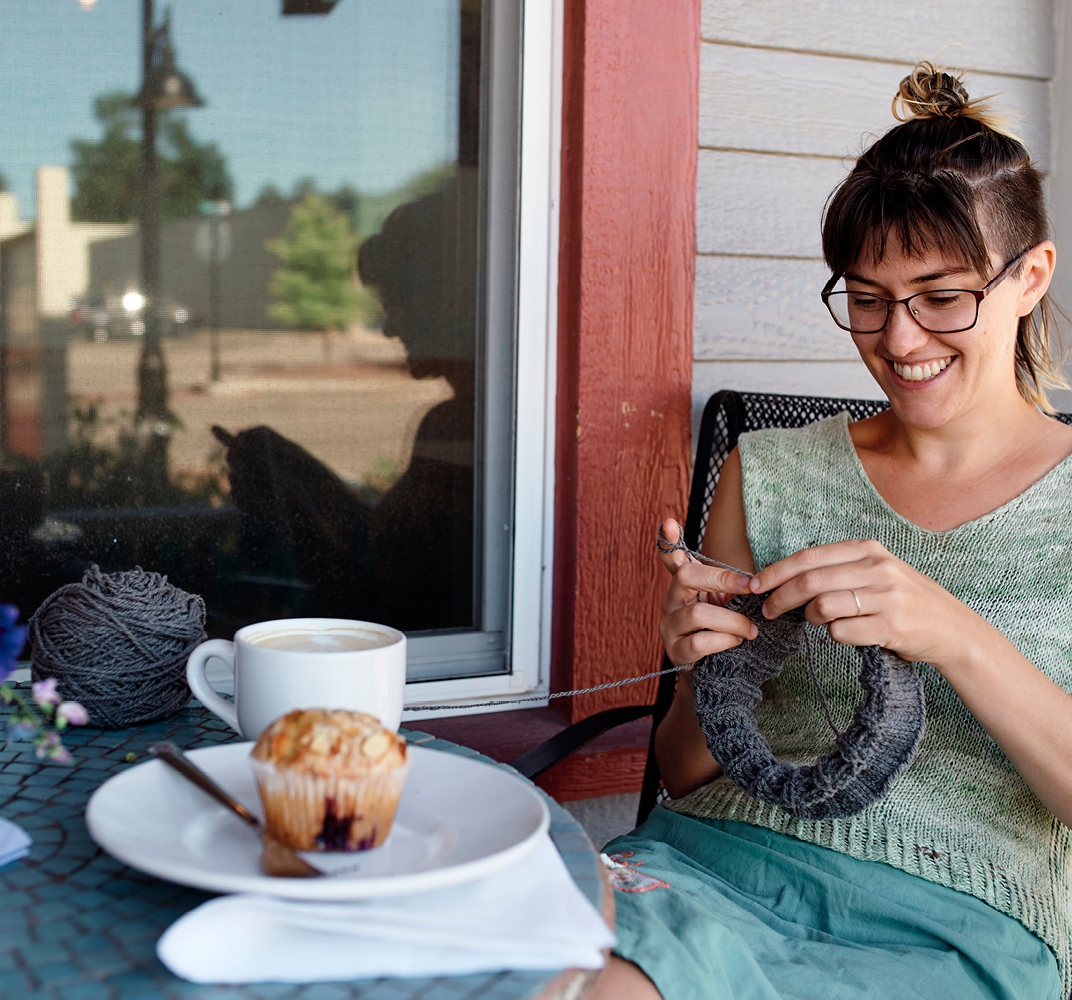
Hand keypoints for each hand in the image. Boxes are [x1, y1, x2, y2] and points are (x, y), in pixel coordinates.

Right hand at [658, 519, 755, 665]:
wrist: (718, 672)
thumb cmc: (726, 630)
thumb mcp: (729, 602)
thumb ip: (733, 587)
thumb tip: (756, 579)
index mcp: (684, 584)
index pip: (671, 557)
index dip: (669, 541)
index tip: (669, 522)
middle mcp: (671, 600)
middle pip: (686, 576)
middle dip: (722, 579)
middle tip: (751, 587)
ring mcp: (669, 626)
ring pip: (696, 613)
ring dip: (732, 620)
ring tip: (751, 629)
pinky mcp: (676, 652)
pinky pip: (699, 642)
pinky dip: (724, 641)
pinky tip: (736, 642)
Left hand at [748, 538, 968, 665]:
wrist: (952, 628)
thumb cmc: (902, 599)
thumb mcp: (874, 571)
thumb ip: (837, 569)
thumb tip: (784, 576)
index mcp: (867, 549)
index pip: (808, 557)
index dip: (775, 572)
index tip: (754, 585)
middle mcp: (877, 568)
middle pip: (809, 582)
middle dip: (779, 597)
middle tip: (767, 610)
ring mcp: (886, 597)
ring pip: (822, 606)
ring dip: (808, 617)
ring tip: (815, 620)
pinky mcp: (891, 626)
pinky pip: (841, 632)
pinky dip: (833, 635)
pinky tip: (844, 632)